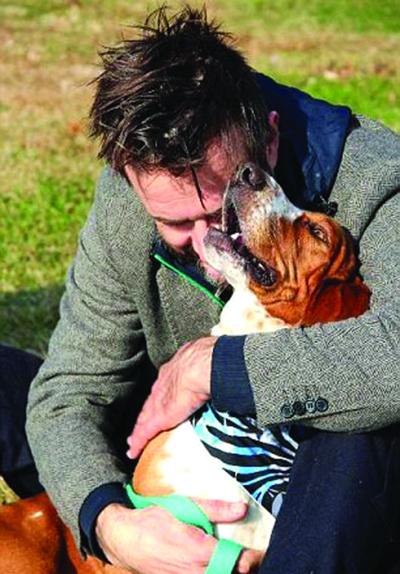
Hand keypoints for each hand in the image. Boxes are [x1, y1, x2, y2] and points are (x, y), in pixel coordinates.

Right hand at [96, 499, 263, 573]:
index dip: (252, 559)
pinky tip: (218, 567)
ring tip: (239, 563)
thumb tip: (242, 509)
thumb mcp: (185, 506)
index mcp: (198, 551)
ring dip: (228, 571)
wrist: (124, 537)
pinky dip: (213, 573)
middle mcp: (194, 572)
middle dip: (244, 568)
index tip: (261, 553)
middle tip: (254, 558)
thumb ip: (215, 509)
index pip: (235, 562)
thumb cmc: (154, 518)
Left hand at [126, 336, 216, 458]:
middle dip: (146, 412)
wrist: (201, 367)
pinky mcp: (158, 418)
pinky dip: (139, 442)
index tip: (162, 401)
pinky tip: (134, 450)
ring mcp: (158, 402)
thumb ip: (207, 366)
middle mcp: (162, 385)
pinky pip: (144, 432)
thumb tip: (222, 370)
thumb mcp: (204, 359)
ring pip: (144, 417)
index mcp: (174, 369)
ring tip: (134, 440)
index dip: (162, 395)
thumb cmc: (208, 361)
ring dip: (139, 429)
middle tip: (141, 424)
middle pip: (151, 402)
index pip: (164, 386)